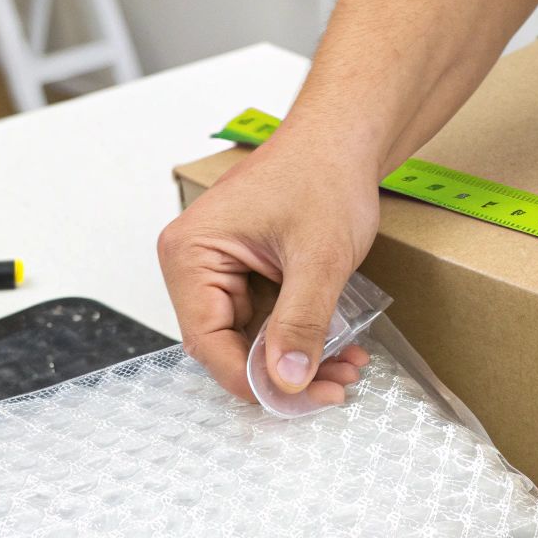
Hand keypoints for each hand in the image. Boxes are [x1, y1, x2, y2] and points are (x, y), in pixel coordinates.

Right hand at [157, 135, 382, 402]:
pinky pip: (268, 323)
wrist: (343, 140)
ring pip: (253, 341)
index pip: (207, 342)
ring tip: (347, 368)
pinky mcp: (248, 275)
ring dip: (300, 360)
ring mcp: (220, 271)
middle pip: (228, 347)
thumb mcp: (319, 258)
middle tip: (335, 387)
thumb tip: (287, 379)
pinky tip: (341, 347)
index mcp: (190, 254)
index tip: (300, 397)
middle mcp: (195, 265)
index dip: (253, 380)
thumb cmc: (322, 173)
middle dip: (284, 373)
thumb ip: (301, 322)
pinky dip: (303, 339)